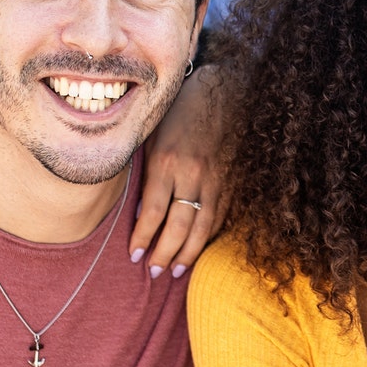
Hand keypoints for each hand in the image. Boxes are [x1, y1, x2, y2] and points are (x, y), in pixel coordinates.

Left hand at [129, 67, 228, 277]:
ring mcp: (216, 180)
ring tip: (175, 272)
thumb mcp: (152, 136)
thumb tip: (141, 214)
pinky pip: (219, 217)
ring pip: (202, 227)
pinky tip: (197, 250)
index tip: (134, 255)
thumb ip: (146, 174)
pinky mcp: (231, 182)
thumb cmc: (179, 112)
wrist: (224, 93)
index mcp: (167, 162)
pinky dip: (208, 237)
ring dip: (188, 253)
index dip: (143, 238)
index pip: (153, 212)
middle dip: (164, 253)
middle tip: (153, 272)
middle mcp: (192, 175)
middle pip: (178, 226)